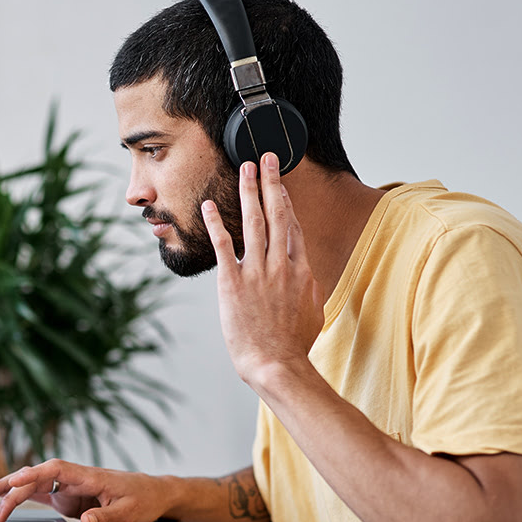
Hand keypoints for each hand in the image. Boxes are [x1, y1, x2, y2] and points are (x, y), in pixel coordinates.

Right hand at [0, 459, 170, 521]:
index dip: (32, 475)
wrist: (154, 493)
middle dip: (9, 485)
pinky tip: (4, 500)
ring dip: (10, 491)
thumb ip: (105, 517)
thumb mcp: (128, 512)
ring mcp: (69, 487)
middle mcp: (74, 477)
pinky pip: (40, 494)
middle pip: (36, 476)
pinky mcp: (68, 497)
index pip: (54, 470)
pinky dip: (22, 496)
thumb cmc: (143, 499)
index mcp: (88, 476)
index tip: (14, 483)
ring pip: (33, 484)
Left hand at [201, 152, 324, 387]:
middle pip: (276, 214)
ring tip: (244, 168)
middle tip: (265, 157)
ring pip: (253, 221)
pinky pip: (223, 245)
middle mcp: (281, 264)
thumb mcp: (313, 311)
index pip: (292, 226)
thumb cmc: (294, 345)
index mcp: (301, 270)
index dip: (285, 201)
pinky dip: (215, 223)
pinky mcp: (233, 282)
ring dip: (248, 191)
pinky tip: (208, 206)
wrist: (277, 364)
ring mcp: (257, 272)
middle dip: (270, 182)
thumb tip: (307, 276)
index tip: (280, 184)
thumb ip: (309, 287)